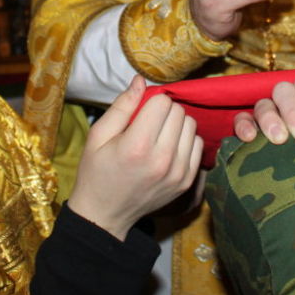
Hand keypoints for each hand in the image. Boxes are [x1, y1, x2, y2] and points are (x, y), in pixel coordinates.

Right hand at [67, 76, 202, 239]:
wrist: (105, 214)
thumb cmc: (97, 171)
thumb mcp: (98, 136)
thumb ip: (121, 106)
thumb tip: (140, 80)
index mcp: (137, 145)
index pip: (163, 102)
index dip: (150, 102)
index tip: (140, 113)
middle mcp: (162, 159)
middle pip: (179, 112)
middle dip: (164, 111)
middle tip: (148, 124)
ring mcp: (178, 172)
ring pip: (192, 126)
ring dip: (177, 125)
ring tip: (159, 136)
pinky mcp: (186, 181)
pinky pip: (198, 145)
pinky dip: (185, 141)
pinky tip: (168, 148)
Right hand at [233, 73, 294, 144]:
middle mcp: (287, 98)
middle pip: (284, 91)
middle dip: (294, 112)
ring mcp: (267, 111)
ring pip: (263, 104)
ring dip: (270, 119)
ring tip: (280, 139)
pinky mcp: (250, 126)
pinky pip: (242, 119)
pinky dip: (244, 125)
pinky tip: (250, 138)